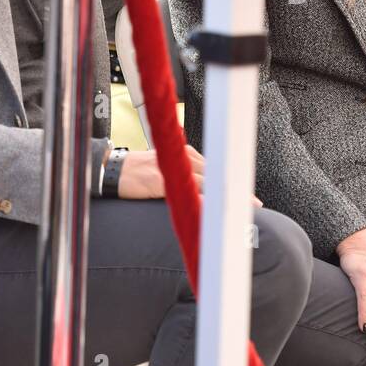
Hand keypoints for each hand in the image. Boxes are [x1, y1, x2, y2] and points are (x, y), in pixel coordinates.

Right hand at [115, 146, 262, 205]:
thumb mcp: (166, 169)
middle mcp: (184, 159)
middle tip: (256, 206)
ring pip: (208, 182)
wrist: (110, 170)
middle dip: (236, 191)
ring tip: (241, 209)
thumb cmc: (137, 172)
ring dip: (226, 197)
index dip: (234, 185)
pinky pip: (186, 191)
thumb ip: (185, 176)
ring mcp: (173, 169)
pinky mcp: (161, 180)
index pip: (218, 170)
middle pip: (218, 174)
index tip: (251, 199)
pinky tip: (213, 210)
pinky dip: (203, 200)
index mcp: (187, 155)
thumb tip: (202, 193)